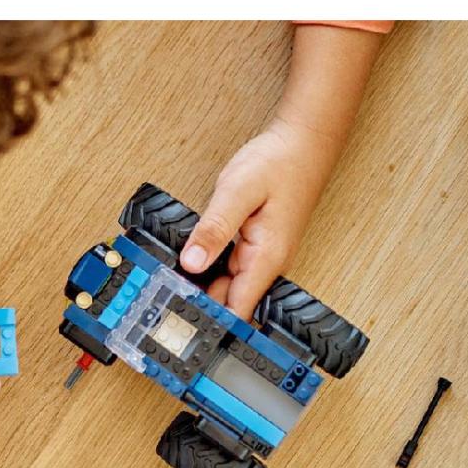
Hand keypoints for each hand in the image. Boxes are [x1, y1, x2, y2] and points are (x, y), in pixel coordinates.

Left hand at [179, 117, 334, 319]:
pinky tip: (190, 263)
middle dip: (199, 305)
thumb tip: (192, 262)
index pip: (237, 311)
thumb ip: (214, 228)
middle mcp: (266, 265)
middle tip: (165, 301)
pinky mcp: (255, 249)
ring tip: (170, 284)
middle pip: (227, 303)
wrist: (302, 144)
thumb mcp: (237, 192)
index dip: (210, 322)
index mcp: (265, 259)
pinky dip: (208, 270)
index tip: (183, 323)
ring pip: (226, 287)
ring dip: (201, 288)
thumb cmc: (279, 163)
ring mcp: (261, 258)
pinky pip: (228, 270)